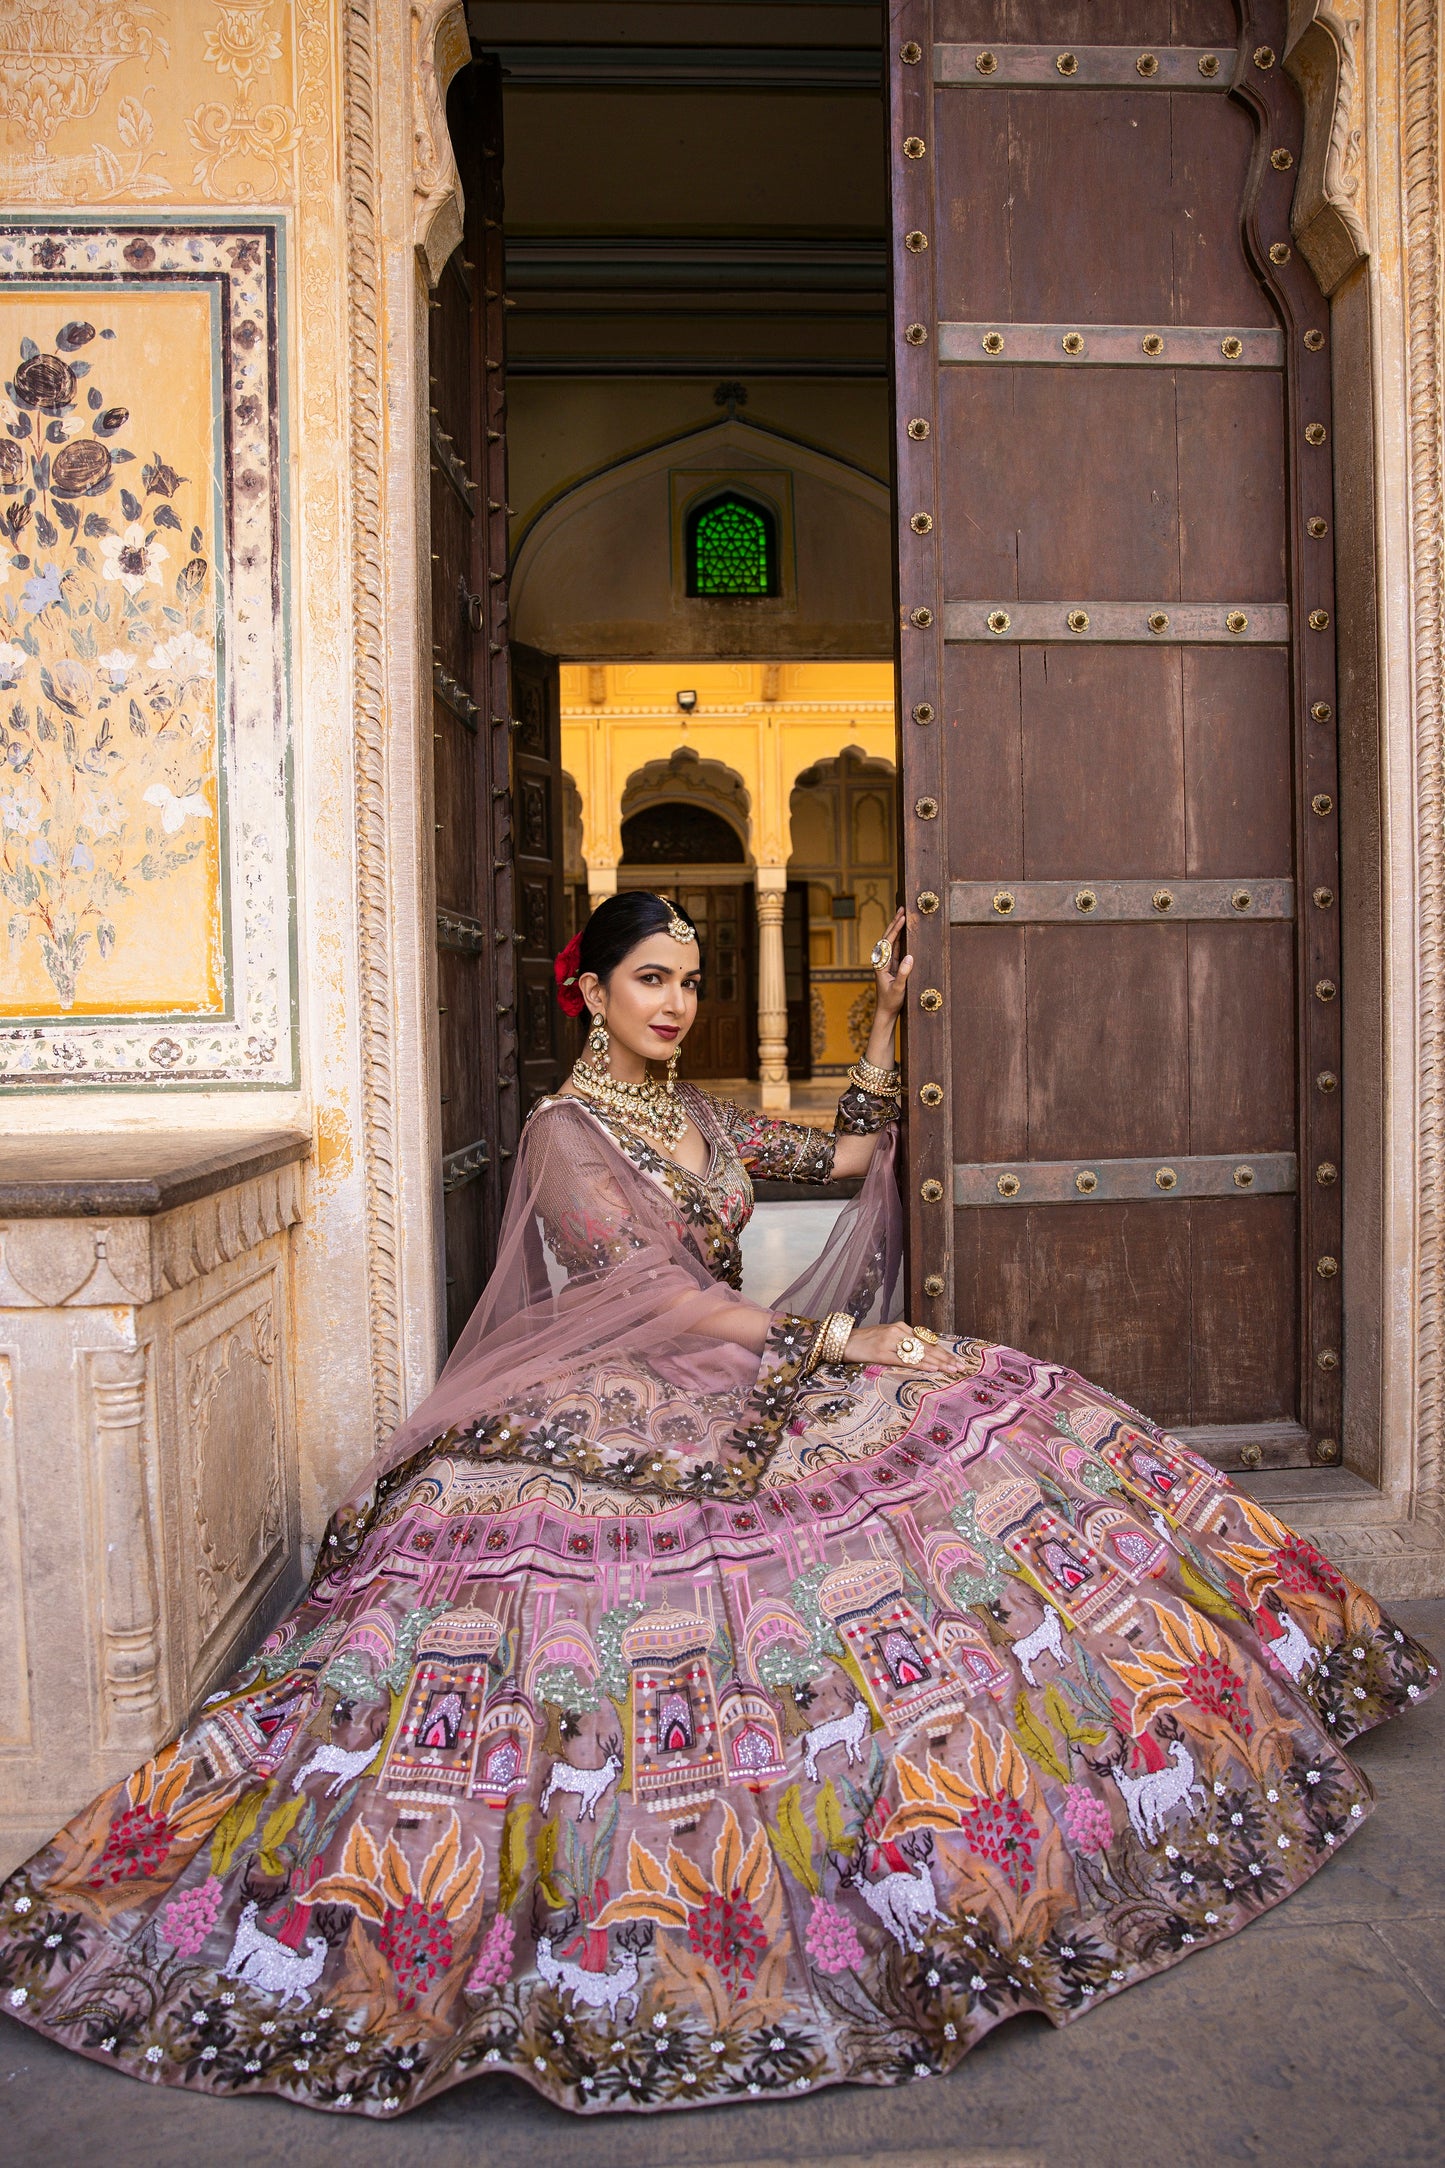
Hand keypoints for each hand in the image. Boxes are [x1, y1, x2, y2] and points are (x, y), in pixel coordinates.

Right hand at [843, 1321, 971, 1376]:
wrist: (843, 1341)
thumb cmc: (866, 1342)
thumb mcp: (888, 1339)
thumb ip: (904, 1344)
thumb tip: (925, 1354)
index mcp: (901, 1328)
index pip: (926, 1341)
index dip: (943, 1351)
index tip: (956, 1360)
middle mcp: (898, 1332)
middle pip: (926, 1346)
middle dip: (945, 1358)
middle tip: (961, 1366)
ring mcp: (890, 1341)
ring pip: (919, 1353)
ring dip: (938, 1362)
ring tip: (951, 1369)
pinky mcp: (882, 1352)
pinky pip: (904, 1360)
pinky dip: (920, 1364)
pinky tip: (932, 1368)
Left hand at [870, 907, 912, 1021]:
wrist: (885, 1012)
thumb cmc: (891, 1001)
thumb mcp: (899, 988)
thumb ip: (904, 973)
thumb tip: (910, 957)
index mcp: (881, 964)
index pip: (888, 942)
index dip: (895, 929)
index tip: (902, 917)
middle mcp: (882, 961)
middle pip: (887, 937)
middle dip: (894, 922)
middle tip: (902, 908)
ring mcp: (886, 963)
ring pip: (891, 941)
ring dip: (896, 928)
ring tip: (903, 915)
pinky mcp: (892, 966)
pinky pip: (895, 948)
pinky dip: (900, 938)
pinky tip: (904, 931)